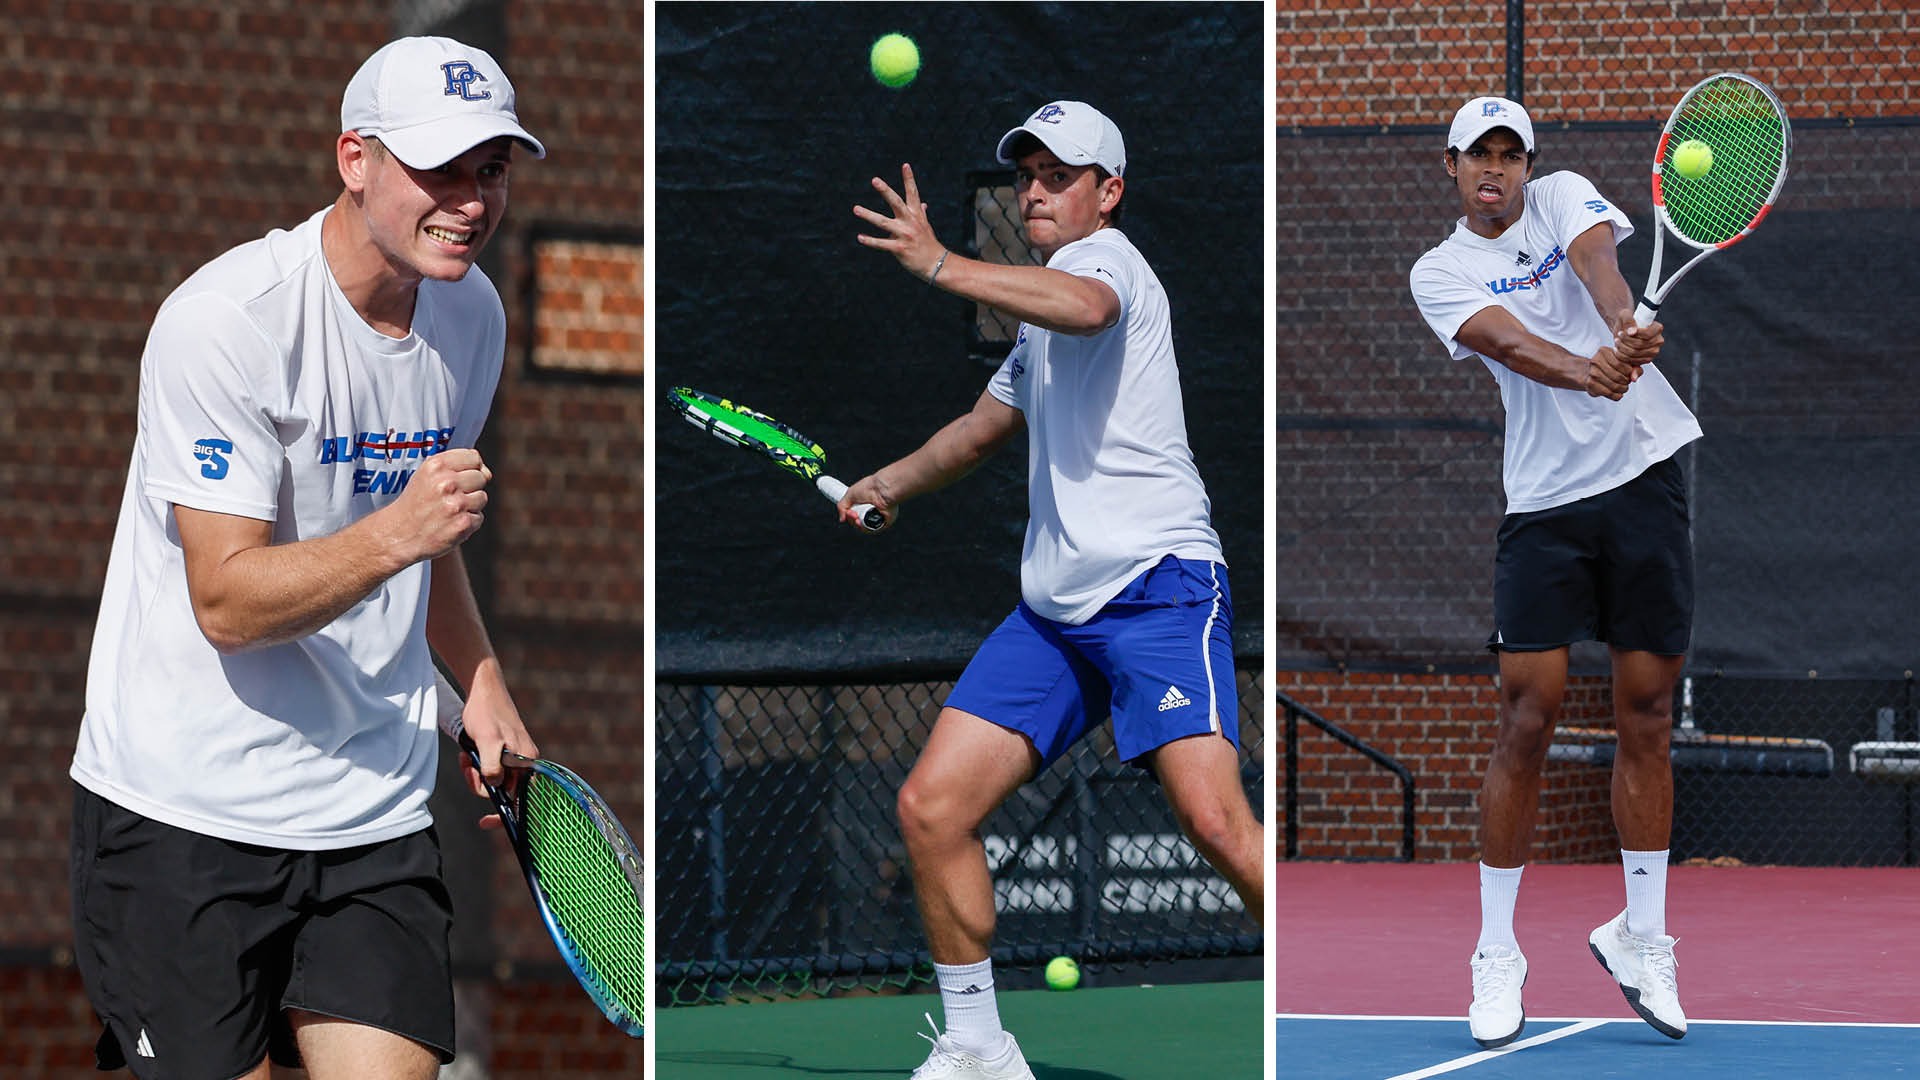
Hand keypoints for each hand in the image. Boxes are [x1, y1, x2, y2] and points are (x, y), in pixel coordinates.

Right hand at [386, 449, 490, 563]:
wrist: (399, 535)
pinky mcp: (463, 524)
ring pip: (482, 497)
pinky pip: (479, 518)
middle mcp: (446, 483)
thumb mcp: (426, 475)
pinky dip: (468, 523)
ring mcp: (456, 504)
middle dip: (470, 487)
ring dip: (470, 506)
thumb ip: (455, 467)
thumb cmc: (415, 503)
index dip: (470, 468)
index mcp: (436, 466)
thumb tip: (487, 473)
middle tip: (450, 498)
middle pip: (481, 477)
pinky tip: (450, 523)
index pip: (474, 457)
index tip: (460, 477)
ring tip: (449, 511)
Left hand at [457, 680, 538, 830]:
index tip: (485, 823)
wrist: (483, 689)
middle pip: (503, 790)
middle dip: (481, 784)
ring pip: (494, 779)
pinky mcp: (504, 751)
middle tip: (468, 768)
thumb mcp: (486, 742)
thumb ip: (492, 767)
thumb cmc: (486, 712)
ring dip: (476, 773)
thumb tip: (493, 785)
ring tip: (466, 757)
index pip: (521, 799)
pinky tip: (469, 753)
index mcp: (526, 762)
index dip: (504, 816)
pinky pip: (490, 768)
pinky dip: (477, 765)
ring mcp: (515, 757)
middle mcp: (525, 762)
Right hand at [838, 473, 896, 531]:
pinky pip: (873, 530)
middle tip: (852, 514)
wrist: (881, 489)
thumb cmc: (869, 487)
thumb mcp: (849, 494)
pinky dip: (865, 528)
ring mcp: (878, 517)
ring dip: (857, 525)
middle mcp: (872, 510)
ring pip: (865, 527)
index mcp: (866, 503)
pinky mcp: (884, 522)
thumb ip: (842, 506)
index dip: (849, 515)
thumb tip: (842, 519)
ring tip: (856, 517)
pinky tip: (861, 522)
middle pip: (858, 522)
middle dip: (852, 520)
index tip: (847, 511)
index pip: (855, 515)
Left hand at [853, 163, 946, 281]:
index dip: (909, 179)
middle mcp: (910, 222)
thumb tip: (923, 204)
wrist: (937, 264)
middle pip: (896, 202)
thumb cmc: (929, 244)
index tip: (905, 165)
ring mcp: (905, 235)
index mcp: (916, 215)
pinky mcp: (900, 249)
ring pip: (883, 222)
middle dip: (885, 191)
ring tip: (855, 209)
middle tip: (875, 180)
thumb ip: (921, 214)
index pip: (912, 193)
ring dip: (868, 215)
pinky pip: (882, 244)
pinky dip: (870, 241)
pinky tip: (860, 237)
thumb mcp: (926, 226)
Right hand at [1581, 346, 1641, 400]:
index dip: (1629, 372)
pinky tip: (1617, 392)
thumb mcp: (1625, 362)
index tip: (1629, 373)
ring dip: (1622, 389)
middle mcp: (1595, 361)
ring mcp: (1591, 373)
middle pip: (1617, 376)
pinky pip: (1608, 393)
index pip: (1620, 364)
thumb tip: (1634, 378)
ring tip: (1623, 387)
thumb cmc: (1612, 365)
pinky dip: (1616, 395)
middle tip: (1627, 382)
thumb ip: (1635, 367)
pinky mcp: (1590, 384)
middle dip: (1626, 381)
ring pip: (1613, 386)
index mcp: (1603, 351)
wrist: (1592, 371)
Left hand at [1613, 311, 1663, 365]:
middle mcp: (1658, 341)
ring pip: (1635, 353)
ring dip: (1622, 348)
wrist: (1623, 331)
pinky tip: (1618, 349)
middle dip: (1626, 341)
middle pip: (1640, 345)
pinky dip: (1622, 356)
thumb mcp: (1625, 315)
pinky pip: (1633, 361)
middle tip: (1619, 335)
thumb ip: (1628, 320)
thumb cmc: (1626, 322)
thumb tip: (1631, 330)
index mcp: (1657, 328)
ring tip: (1617, 341)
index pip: (1648, 334)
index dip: (1636, 334)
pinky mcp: (1645, 360)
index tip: (1626, 331)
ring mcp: (1653, 352)